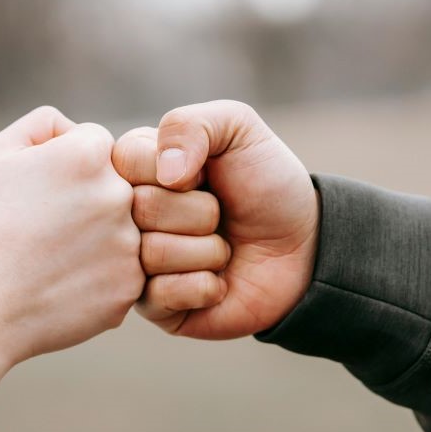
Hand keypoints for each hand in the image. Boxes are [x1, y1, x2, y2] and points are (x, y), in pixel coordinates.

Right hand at [0, 106, 143, 409]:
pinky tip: (62, 285)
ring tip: (51, 260)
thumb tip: (76, 128)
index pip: (96, 145)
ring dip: (96, 240)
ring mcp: (130, 244)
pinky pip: (122, 271)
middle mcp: (119, 195)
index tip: (40, 195)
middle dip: (86, 202)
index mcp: (89, 154)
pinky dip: (98, 278)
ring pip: (122, 230)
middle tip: (45, 231)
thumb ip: (44, 125)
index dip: (64, 169)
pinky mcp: (130, 287)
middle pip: (116, 186)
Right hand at [113, 100, 318, 338]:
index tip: (204, 174)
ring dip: (207, 250)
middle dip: (199, 211)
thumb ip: (190, 125)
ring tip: (222, 248)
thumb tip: (164, 174)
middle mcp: (128, 217)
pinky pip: (161, 295)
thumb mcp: (238, 129)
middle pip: (140, 208)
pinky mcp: (153, 306)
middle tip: (220, 215)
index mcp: (136, 169)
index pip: (125, 160)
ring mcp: (137, 263)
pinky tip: (217, 282)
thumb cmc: (267, 185)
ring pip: (152, 253)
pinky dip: (203, 286)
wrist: (305, 248)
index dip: (176, 168)